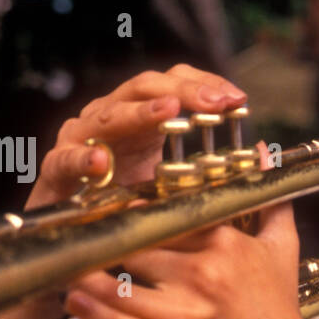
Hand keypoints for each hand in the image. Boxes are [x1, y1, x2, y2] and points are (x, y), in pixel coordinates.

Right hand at [26, 61, 247, 210]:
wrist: (76, 235)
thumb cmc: (128, 206)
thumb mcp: (174, 184)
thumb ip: (206, 168)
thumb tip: (261, 158)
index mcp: (141, 116)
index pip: (174, 83)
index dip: (205, 84)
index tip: (238, 99)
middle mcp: (111, 117)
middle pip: (145, 86)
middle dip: (183, 91)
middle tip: (216, 103)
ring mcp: (82, 138)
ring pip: (110, 114)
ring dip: (139, 113)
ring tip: (168, 111)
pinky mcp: (57, 169)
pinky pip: (67, 159)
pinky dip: (83, 159)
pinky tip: (101, 162)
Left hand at [61, 142, 318, 318]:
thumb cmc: (281, 314)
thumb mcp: (282, 250)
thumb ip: (272, 201)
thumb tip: (266, 154)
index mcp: (224, 244)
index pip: (167, 215)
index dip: (133, 210)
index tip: (107, 205)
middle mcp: (202, 273)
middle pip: (136, 246)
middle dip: (104, 241)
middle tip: (74, 234)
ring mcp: (187, 313)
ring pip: (122, 286)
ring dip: (87, 275)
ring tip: (60, 263)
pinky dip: (98, 316)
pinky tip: (75, 302)